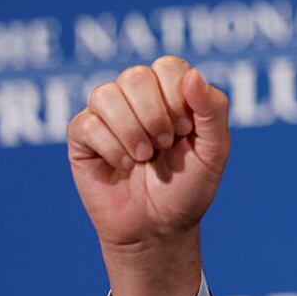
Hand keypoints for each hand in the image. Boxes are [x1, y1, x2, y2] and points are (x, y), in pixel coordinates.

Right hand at [68, 56, 229, 295]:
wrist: (158, 229)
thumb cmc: (189, 188)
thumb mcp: (214, 151)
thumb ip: (213, 110)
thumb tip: (192, 75)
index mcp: (170, 92)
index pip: (168, 66)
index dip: (176, 97)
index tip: (186, 131)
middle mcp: (137, 97)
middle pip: (135, 76)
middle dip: (155, 116)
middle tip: (165, 145)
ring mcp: (107, 115)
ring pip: (106, 94)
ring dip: (132, 132)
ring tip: (144, 158)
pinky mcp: (82, 137)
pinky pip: (86, 123)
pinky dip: (111, 148)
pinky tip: (123, 167)